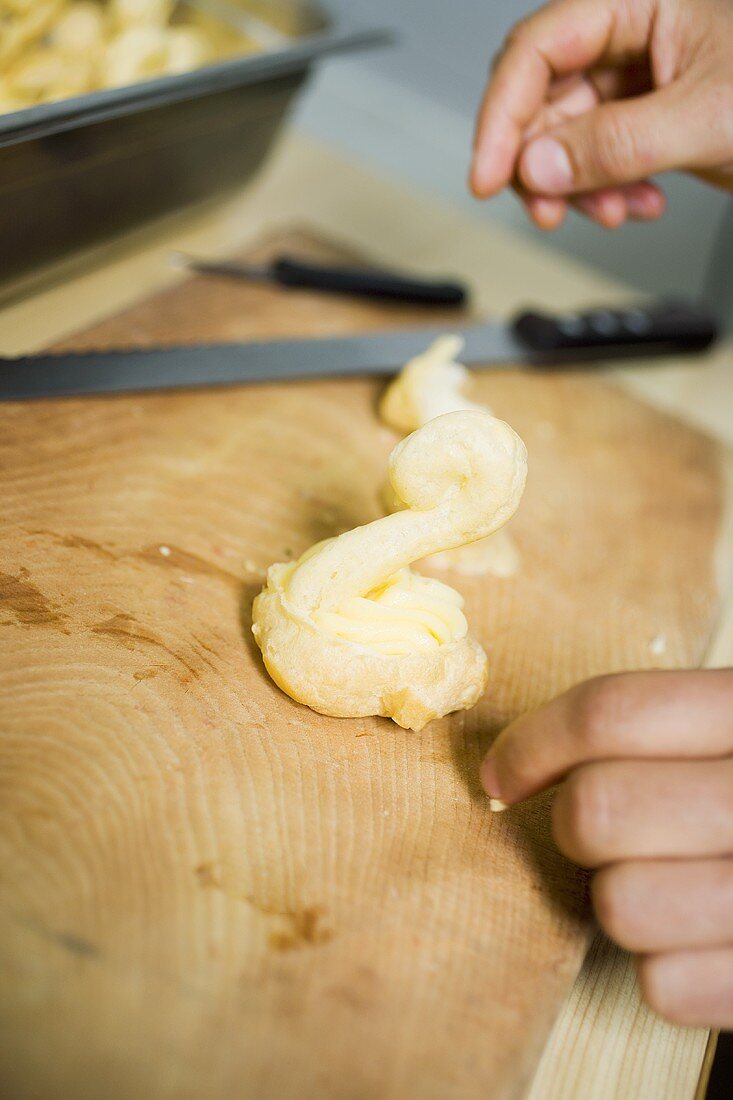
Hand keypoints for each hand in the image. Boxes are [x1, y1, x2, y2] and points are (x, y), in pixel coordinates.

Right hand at [470, 0, 732, 228]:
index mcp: (638, 1)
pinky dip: (608, 190)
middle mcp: (631, 35)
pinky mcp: (651, 120)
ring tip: (612, 211)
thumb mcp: (704, 115)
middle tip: (545, 209)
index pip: (538, 51)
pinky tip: (637, 202)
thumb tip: (537, 165)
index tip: (488, 175)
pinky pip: (601, 157)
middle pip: (543, 98)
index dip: (502, 116)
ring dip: (579, 186)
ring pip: (568, 137)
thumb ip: (615, 142)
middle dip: (540, 162)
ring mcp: (640, 80)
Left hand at [480, 668, 732, 1026]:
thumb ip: (665, 726)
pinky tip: (701, 940)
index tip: (503, 773)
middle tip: (603, 831)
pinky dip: (669, 970)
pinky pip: (665, 985)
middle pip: (599, 811)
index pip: (616, 713)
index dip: (535, 742)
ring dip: (623, 898)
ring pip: (620, 904)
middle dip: (577, 825)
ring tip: (668, 882)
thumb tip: (515, 762)